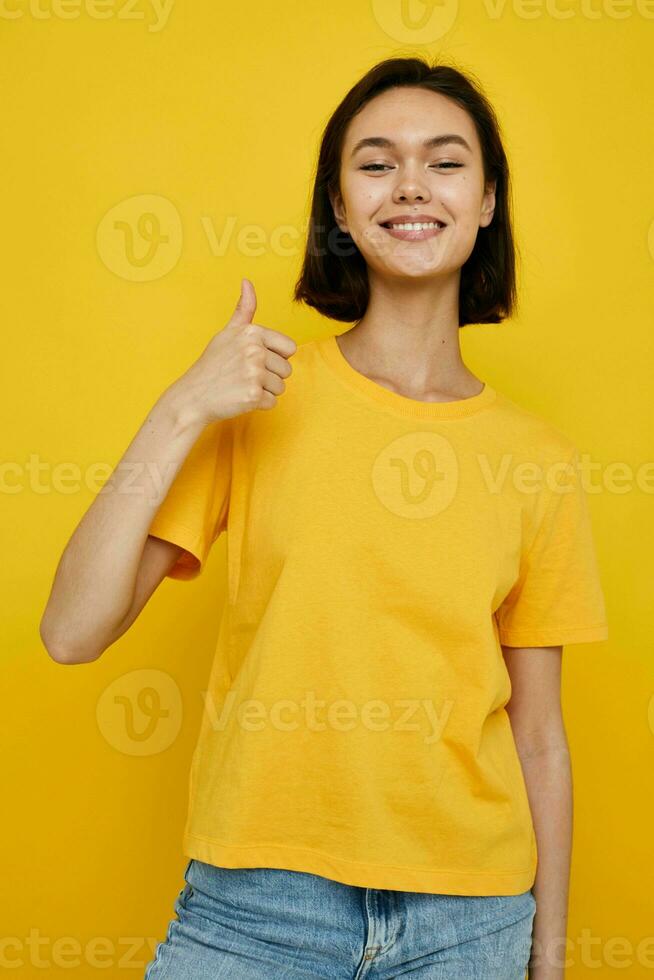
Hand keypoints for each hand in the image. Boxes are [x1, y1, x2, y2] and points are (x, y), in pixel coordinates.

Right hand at [173, 278, 297, 424]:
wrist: (192, 396)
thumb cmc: (212, 365)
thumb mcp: (227, 333)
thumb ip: (244, 310)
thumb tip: (247, 281)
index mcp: (252, 333)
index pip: (290, 348)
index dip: (275, 357)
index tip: (255, 360)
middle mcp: (255, 350)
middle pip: (287, 370)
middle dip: (270, 376)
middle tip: (245, 376)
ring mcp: (254, 373)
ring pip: (280, 387)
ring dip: (265, 391)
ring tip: (242, 386)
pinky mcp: (253, 395)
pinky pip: (272, 402)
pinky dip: (259, 404)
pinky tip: (240, 398)